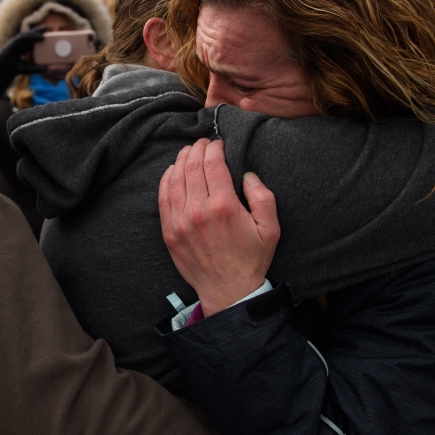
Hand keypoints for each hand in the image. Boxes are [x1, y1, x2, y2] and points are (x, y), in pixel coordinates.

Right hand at [0, 27, 47, 75]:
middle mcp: (19, 44)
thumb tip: (47, 68)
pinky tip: (39, 36)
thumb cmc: (14, 69)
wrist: (3, 70)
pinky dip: (31, 36)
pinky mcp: (13, 43)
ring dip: (35, 31)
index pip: (30, 41)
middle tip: (45, 28)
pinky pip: (23, 37)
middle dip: (36, 31)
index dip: (38, 37)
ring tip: (44, 30)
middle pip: (29, 35)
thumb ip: (37, 68)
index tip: (46, 34)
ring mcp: (15, 42)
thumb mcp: (28, 68)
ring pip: (26, 34)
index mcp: (22, 48)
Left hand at [158, 138, 279, 314]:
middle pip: (191, 166)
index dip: (214, 148)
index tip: (218, 144)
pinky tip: (173, 171)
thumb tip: (247, 174)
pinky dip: (166, 179)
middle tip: (202, 143)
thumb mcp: (271, 228)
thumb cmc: (252, 259)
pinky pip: (163, 197)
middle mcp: (198, 211)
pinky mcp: (169, 232)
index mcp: (224, 206)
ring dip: (180, 160)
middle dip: (196, 149)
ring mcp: (180, 221)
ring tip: (188, 152)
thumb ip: (263, 197)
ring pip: (174, 178)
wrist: (228, 290)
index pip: (212, 163)